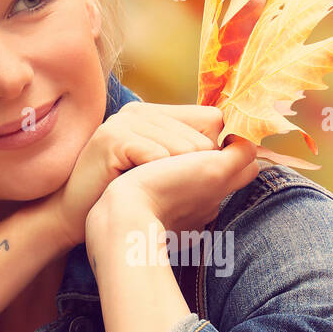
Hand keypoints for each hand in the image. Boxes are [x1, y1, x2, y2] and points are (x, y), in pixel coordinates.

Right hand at [47, 101, 225, 247]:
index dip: (212, 151)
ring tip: (150, 188)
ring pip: (183, 147)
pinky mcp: (112, 138)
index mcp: (157, 116)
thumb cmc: (131, 199)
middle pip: (202, 134)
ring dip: (173, 175)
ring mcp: (124, 121)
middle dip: (194, 167)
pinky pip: (156, 154)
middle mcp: (141, 112)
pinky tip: (139, 183)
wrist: (86, 219)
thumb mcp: (169, 170)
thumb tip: (247, 150)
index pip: (211, 120)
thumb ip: (202, 154)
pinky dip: (154, 174)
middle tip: (164, 186)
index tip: (196, 175)